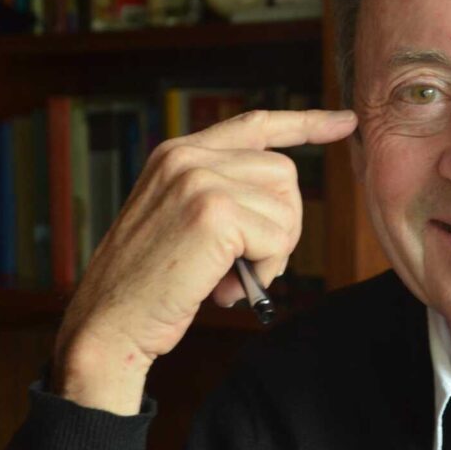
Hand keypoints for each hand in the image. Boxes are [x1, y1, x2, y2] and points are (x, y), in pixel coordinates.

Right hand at [51, 109, 357, 414]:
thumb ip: (222, 195)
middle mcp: (187, 156)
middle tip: (247, 265)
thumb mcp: (181, 221)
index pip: (256, 125)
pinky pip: (278, 236)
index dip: (305, 123)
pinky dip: (266, 269)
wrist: (106, 327)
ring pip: (286, 207)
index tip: (344, 122)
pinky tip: (225, 289)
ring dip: (272, 252)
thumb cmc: (149, 284)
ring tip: (230, 278)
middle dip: (281, 225)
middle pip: (284, 174)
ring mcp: (198, 179)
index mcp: (178, 153)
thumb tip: (284, 199)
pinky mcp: (213, 212)